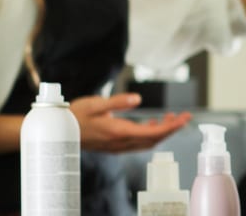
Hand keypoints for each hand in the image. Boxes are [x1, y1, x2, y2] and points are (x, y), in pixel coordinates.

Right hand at [71, 94, 189, 152]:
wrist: (60, 131)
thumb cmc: (76, 115)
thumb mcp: (96, 103)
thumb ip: (118, 102)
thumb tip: (137, 99)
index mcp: (119, 132)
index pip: (152, 133)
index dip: (170, 127)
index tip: (183, 119)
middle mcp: (121, 142)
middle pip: (153, 139)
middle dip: (171, 129)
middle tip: (184, 117)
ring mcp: (118, 146)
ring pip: (147, 142)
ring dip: (161, 132)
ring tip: (171, 118)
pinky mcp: (115, 146)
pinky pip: (138, 143)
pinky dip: (150, 134)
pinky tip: (152, 124)